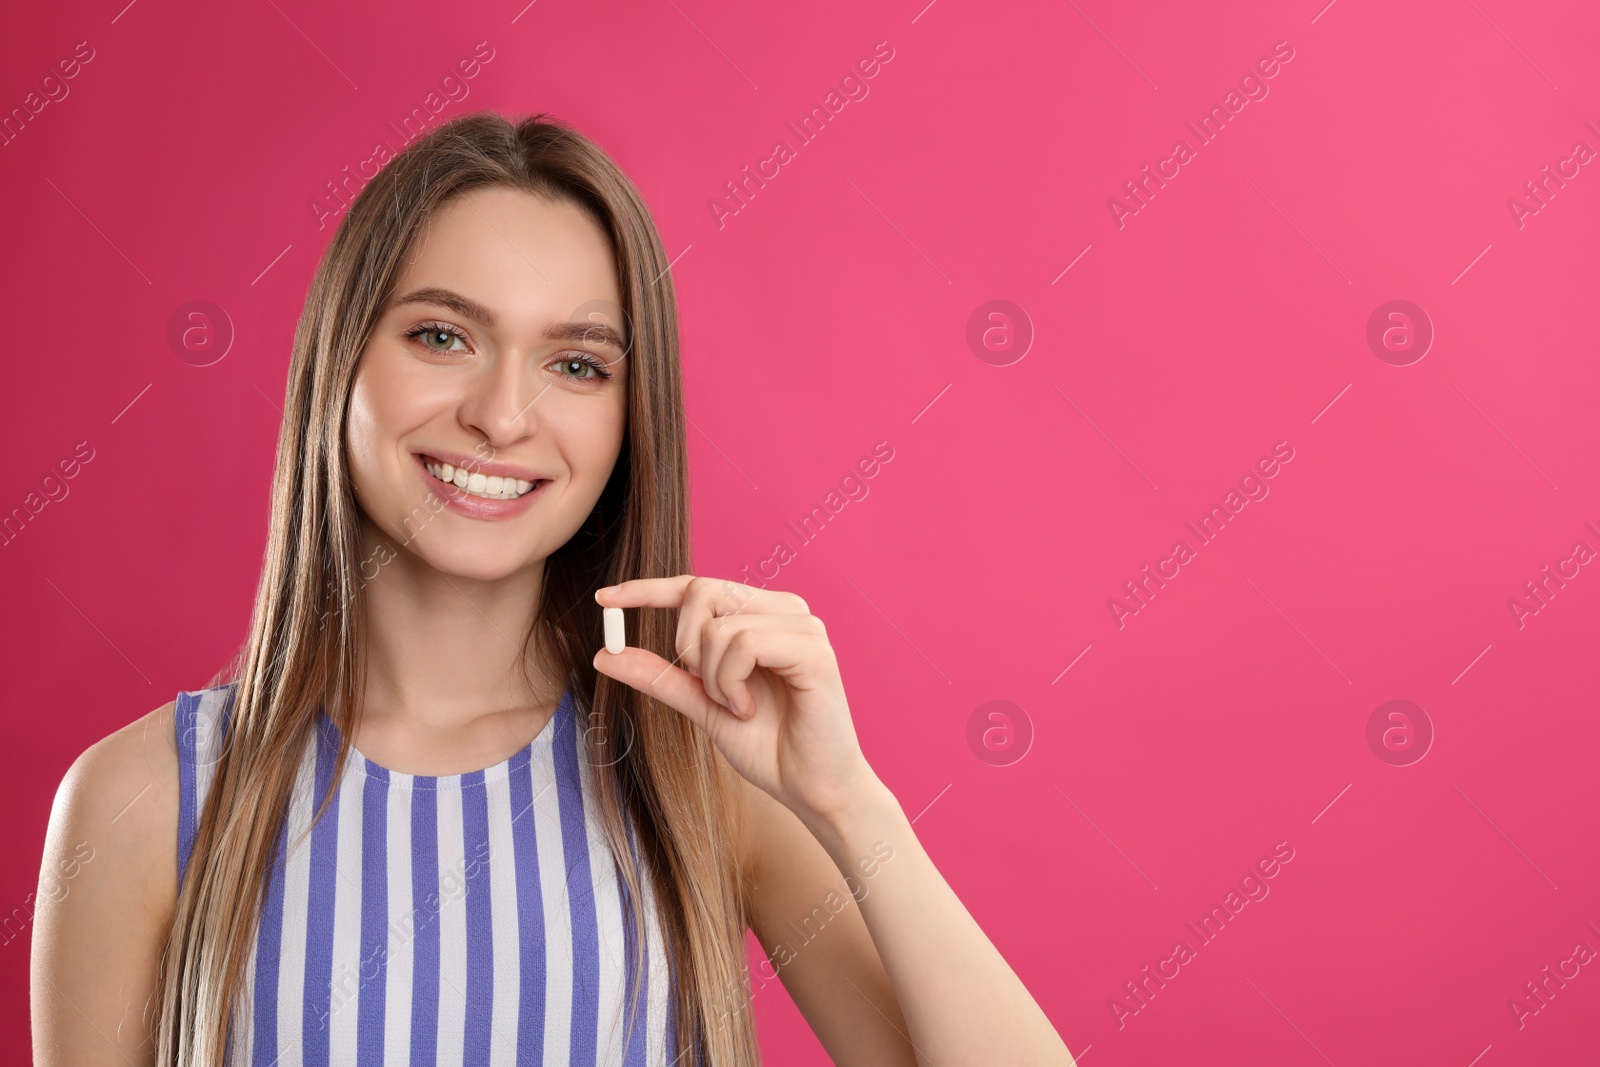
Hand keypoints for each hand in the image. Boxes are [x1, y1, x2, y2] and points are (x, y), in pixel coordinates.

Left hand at [592, 575, 880, 828]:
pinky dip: (732, 682)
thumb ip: (661, 677)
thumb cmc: (770, 748)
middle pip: (702, 591)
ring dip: (712, 678)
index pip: (698, 586)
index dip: (649, 588)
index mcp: (762, 615)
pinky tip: (748, 709)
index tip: (604, 598)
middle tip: (705, 689)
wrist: (813, 790)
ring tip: (738, 708)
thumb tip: (606, 654)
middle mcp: (785, 610)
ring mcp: (803, 626)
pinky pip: (746, 644)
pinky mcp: (814, 650)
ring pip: (719, 626)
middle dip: (684, 644)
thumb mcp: (703, 707)